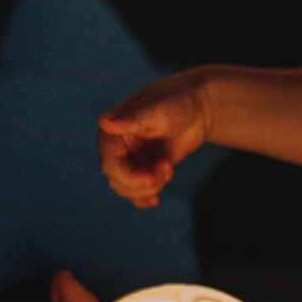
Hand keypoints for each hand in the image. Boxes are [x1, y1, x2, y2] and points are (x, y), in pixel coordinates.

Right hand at [97, 70, 209, 207]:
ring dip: (151, 186)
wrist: (199, 107)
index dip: (128, 176)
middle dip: (143, 182)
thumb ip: (130, 119)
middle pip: (117, 180)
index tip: (150, 178)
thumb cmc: (176, 101)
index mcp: (112, 131)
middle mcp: (118, 147)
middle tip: (166, 167)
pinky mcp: (145, 168)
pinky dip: (145, 197)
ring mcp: (131, 159)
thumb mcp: (155, 109)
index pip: (109, 162)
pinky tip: (155, 200)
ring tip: (168, 167)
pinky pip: (137, 191)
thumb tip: (102, 121)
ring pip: (128, 189)